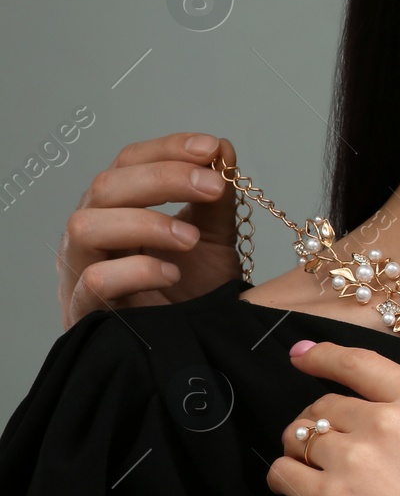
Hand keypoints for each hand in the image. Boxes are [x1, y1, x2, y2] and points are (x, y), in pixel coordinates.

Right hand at [57, 133, 243, 328]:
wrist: (189, 347)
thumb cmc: (189, 293)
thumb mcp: (211, 239)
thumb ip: (214, 200)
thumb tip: (221, 148)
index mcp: (120, 208)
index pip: (129, 162)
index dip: (167, 149)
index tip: (211, 148)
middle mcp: (93, 233)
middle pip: (106, 186)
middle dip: (163, 178)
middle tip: (212, 186)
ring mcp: (81, 271)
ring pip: (85, 226)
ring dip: (144, 222)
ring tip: (190, 239)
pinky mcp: (85, 311)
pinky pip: (95, 281)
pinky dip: (137, 271)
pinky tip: (172, 274)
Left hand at [266, 341, 399, 495]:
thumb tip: (350, 406)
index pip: (358, 362)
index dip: (323, 356)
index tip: (302, 356)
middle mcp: (387, 420)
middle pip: (324, 406)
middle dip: (317, 426)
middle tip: (327, 454)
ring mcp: (354, 457)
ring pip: (299, 437)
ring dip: (300, 455)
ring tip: (318, 478)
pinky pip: (283, 472)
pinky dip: (284, 481)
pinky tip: (297, 493)